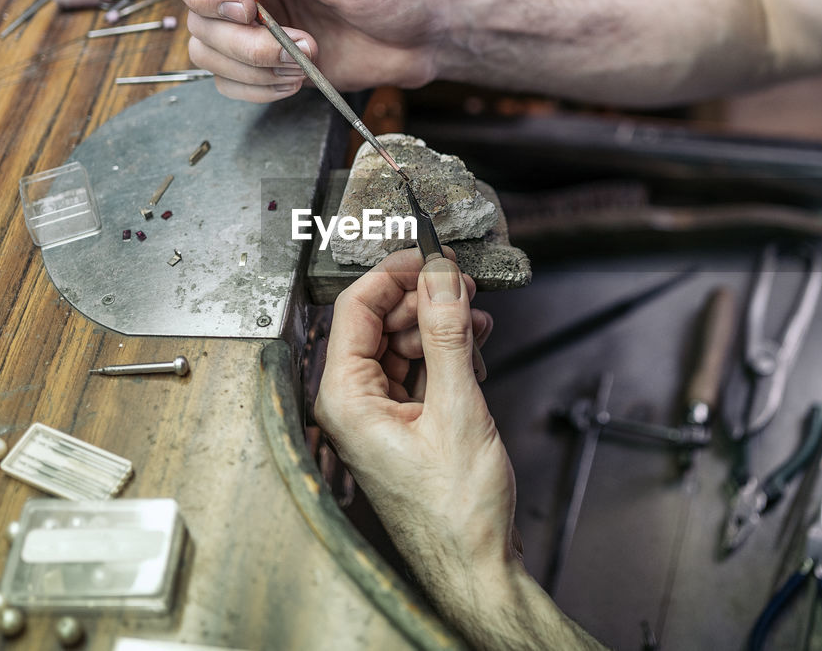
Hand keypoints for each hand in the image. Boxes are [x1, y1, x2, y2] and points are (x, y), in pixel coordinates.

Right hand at [158, 0, 449, 102]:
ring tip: (304, 61)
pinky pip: (230, 84)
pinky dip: (258, 90)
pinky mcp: (266, 65)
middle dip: (243, 42)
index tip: (244, 7)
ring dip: (254, 69)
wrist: (421, 36)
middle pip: (195, 18)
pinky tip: (295, 80)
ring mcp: (253, 29)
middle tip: (295, 44)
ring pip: (208, 55)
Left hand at [315, 249, 516, 592]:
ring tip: (477, 324)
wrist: (476, 566)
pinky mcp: (404, 425)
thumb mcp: (457, 408)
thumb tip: (440, 276)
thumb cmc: (455, 513)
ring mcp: (378, 415)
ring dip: (440, 327)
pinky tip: (474, 354)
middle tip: (464, 285)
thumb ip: (446, 334)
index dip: (394, 273)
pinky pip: (418, 370)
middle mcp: (352, 405)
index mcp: (344, 399)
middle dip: (424, 300)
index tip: (431, 255)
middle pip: (379, 322)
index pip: (354, 308)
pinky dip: (447, 355)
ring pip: (402, 344)